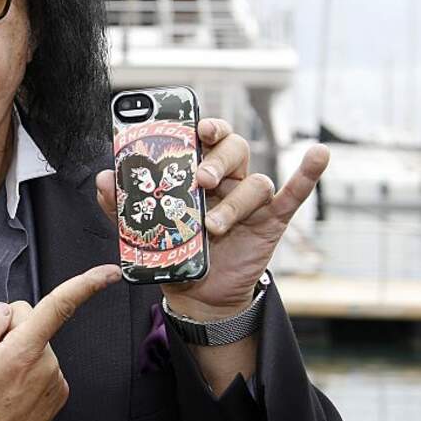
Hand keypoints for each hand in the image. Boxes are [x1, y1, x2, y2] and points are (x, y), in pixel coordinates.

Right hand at [0, 264, 120, 420]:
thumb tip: (3, 312)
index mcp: (22, 354)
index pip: (58, 308)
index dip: (85, 285)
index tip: (108, 273)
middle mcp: (46, 367)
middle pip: (31, 320)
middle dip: (7, 331)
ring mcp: (54, 382)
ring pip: (34, 342)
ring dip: (13, 352)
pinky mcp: (56, 393)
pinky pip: (39, 362)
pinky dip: (22, 368)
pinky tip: (5, 388)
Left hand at [96, 118, 329, 320]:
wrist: (197, 295)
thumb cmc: (173, 251)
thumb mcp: (142, 229)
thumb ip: (121, 204)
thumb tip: (103, 178)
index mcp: (197, 171)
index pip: (204, 137)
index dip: (202, 126)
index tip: (194, 127)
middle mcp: (227, 178)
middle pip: (233, 149)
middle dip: (217, 161)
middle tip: (199, 181)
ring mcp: (250, 200)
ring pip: (254, 182)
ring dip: (234, 203)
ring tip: (212, 227)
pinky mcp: (271, 221)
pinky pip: (292, 193)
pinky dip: (307, 174)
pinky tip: (318, 154)